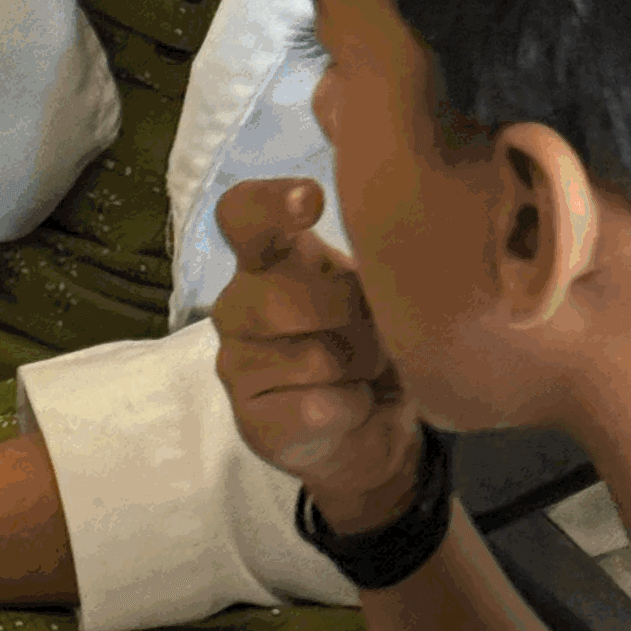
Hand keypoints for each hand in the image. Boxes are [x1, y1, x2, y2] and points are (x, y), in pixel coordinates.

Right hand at [209, 179, 424, 534]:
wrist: (375, 431)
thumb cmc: (375, 342)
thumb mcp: (381, 292)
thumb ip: (374, 264)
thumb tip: (395, 256)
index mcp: (271, 257)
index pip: (244, 213)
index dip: (270, 204)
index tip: (312, 200)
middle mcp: (238, 302)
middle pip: (288, 293)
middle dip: (353, 317)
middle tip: (374, 336)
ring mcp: (234, 364)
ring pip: (312, 357)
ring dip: (360, 368)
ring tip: (362, 375)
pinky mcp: (249, 421)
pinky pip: (315, 408)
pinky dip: (351, 409)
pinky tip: (349, 409)